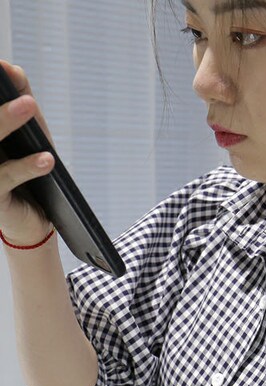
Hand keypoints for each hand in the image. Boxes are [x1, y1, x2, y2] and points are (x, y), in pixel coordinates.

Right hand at [0, 60, 54, 245]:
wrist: (31, 222)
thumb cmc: (27, 173)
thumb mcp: (30, 136)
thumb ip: (20, 103)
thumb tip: (13, 69)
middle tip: (11, 76)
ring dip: (6, 120)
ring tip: (29, 105)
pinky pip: (6, 178)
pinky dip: (27, 167)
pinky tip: (46, 159)